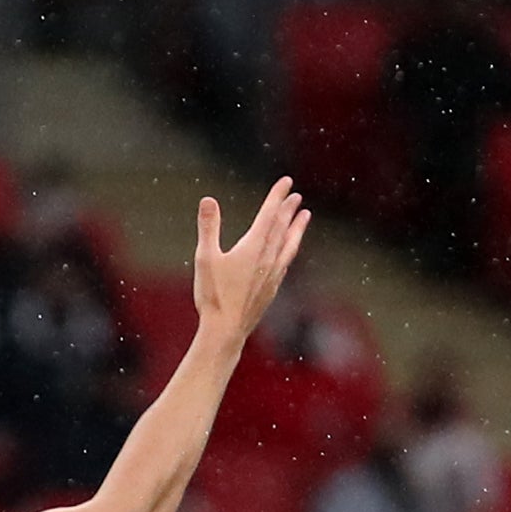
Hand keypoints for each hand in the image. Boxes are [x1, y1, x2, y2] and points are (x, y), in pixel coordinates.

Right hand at [194, 178, 310, 346]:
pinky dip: (290, 249)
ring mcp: (273, 274)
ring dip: (297, 228)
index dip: (277, 196)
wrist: (226, 329)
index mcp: (253, 247)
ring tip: (305, 216)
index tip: (287, 182)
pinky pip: (286, 262)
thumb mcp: (205, 258)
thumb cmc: (213, 295)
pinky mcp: (272, 287)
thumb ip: (209, 227)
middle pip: (282, 227)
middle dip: (288, 209)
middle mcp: (268, 257)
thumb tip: (208, 200)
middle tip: (296, 196)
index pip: (269, 215)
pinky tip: (289, 251)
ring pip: (289, 244)